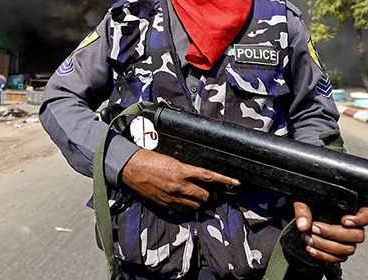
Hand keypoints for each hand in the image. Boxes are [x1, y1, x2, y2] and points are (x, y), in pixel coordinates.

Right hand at [120, 149, 239, 210]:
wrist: (130, 168)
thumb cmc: (149, 158)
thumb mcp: (171, 158)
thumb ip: (186, 167)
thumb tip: (199, 173)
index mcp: (180, 170)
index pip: (209, 176)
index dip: (225, 180)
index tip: (236, 182)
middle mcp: (178, 185)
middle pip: (204, 195)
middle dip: (208, 192)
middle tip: (207, 188)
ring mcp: (171, 197)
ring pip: (196, 205)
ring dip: (199, 200)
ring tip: (195, 193)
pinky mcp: (165, 204)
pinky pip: (184, 210)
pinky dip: (188, 206)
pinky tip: (186, 200)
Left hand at [293, 196, 367, 262]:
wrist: (301, 208)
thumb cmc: (307, 198)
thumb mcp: (302, 196)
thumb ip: (303, 208)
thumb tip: (303, 225)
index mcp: (354, 202)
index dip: (363, 219)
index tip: (344, 220)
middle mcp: (355, 221)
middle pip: (358, 235)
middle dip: (333, 234)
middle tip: (314, 228)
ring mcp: (349, 236)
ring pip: (348, 248)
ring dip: (325, 245)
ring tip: (307, 237)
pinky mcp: (340, 248)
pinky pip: (339, 257)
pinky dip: (324, 255)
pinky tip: (310, 247)